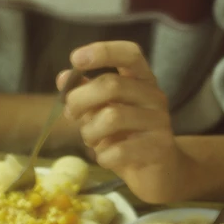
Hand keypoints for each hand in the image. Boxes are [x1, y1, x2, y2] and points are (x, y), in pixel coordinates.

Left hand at [56, 41, 193, 203]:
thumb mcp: (103, 110)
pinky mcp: (159, 149)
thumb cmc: (128, 136)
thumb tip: (63, 78)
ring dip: (89, 131)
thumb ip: (85, 93)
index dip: (103, 51)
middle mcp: (154, 96)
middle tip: (71, 113)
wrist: (161, 172)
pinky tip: (106, 157)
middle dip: (80, 99)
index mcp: (142, 80)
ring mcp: (160, 122)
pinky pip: (118, 150)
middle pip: (111, 85)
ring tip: (91, 140)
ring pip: (112, 117)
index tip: (75, 58)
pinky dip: (103, 156)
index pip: (129, 54)